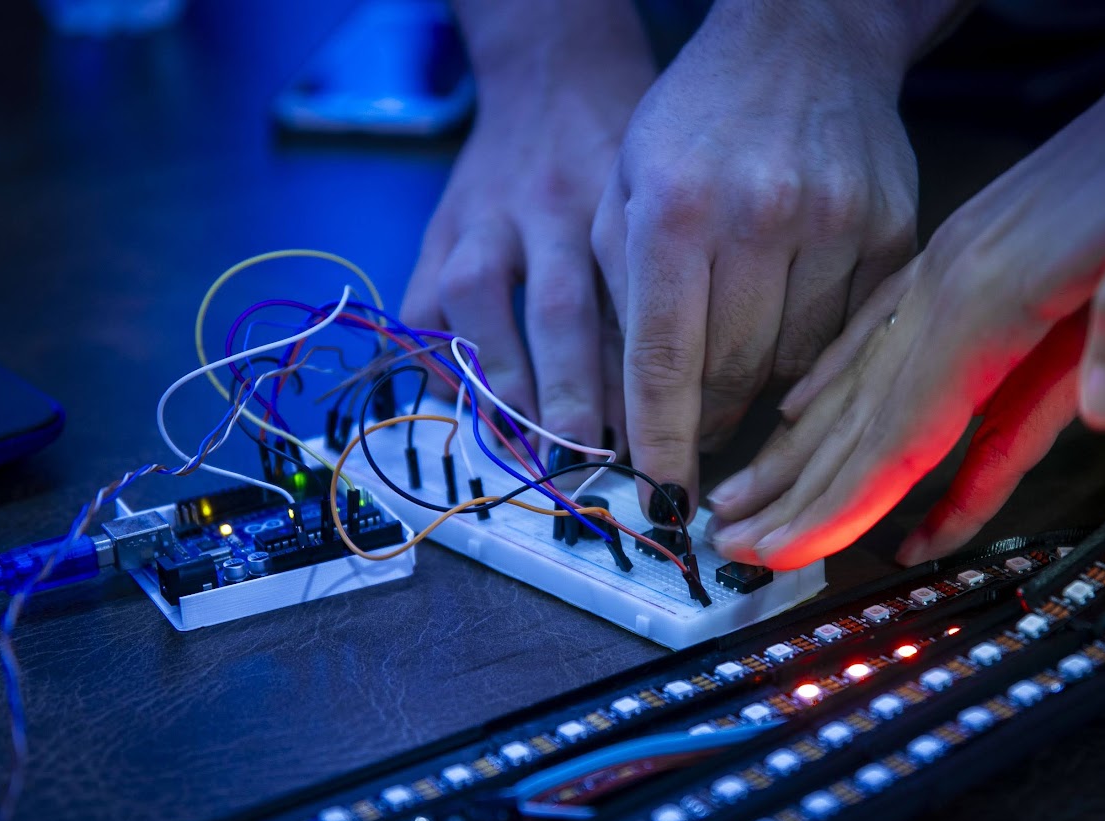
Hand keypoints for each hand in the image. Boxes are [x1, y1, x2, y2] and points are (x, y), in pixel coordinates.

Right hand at [401, 2, 653, 447]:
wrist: (553, 76)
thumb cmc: (624, 161)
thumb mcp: (661, 208)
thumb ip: (664, 290)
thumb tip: (679, 406)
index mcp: (620, 207)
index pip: (635, 309)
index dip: (641, 386)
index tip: (655, 447)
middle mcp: (552, 209)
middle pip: (561, 309)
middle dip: (573, 395)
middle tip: (589, 458)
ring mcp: (485, 218)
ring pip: (482, 302)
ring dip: (502, 381)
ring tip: (523, 443)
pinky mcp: (440, 231)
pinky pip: (424, 304)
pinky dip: (439, 359)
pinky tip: (465, 404)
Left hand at [591, 1, 919, 514]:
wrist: (808, 38)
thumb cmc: (697, 121)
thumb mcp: (626, 187)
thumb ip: (617, 296)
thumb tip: (617, 414)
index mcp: (676, 207)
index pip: (664, 361)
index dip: (659, 444)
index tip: (658, 499)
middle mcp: (760, 216)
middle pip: (731, 375)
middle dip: (706, 422)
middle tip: (694, 437)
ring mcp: (838, 224)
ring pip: (793, 367)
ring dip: (760, 388)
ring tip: (741, 362)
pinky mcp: (893, 232)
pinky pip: (850, 337)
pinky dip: (815, 355)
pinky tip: (791, 328)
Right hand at [707, 0, 1104, 569]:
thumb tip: (1100, 407)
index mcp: (999, 287)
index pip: (902, 421)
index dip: (841, 496)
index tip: (780, 551)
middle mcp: (962, 284)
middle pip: (862, 411)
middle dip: (795, 487)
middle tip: (729, 546)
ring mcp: (968, 276)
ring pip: (865, 382)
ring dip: (803, 448)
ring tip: (744, 498)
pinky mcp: (988, 271)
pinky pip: (897, 348)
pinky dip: (845, 392)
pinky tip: (813, 416)